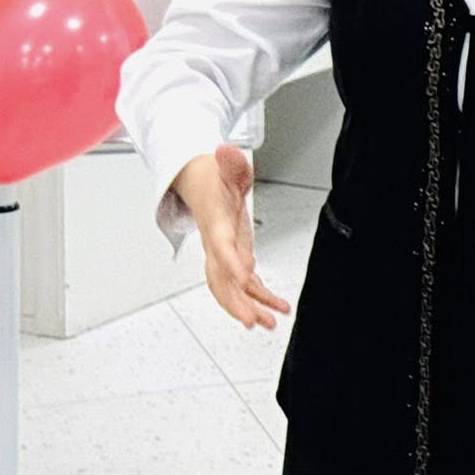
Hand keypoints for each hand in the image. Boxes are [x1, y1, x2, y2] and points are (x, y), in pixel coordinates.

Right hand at [172, 144, 291, 330]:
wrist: (199, 183)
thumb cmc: (213, 178)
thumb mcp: (227, 165)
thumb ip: (229, 161)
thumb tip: (224, 150)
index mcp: (216, 223)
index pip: (221, 244)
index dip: (230, 261)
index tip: (244, 275)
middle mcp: (216, 244)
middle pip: (221, 279)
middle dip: (235, 302)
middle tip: (251, 320)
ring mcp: (223, 255)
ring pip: (230, 289)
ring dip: (248, 308)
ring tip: (269, 323)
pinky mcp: (233, 258)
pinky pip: (243, 284)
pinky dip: (258, 298)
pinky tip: (275, 308)